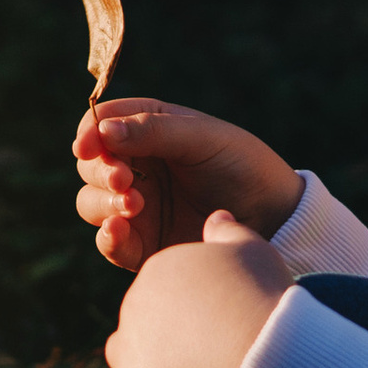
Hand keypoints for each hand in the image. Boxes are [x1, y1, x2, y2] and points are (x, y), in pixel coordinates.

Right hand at [72, 96, 304, 272]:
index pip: (102, 123)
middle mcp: (138, 166)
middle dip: (100, 170)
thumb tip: (103, 130)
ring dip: (103, 202)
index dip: (90, 132)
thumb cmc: (244, 165)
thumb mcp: (203, 138)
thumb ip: (154, 131)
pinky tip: (119, 229)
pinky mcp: (144, 245)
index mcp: (149, 129)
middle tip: (124, 178)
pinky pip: (110, 243)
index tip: (90, 145)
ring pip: (91, 203)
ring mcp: (137, 207)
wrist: (277, 218)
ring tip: (134, 204)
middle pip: (90, 165)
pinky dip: (107, 237)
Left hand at [76, 212, 291, 367]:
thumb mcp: (255, 252)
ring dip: (143, 363)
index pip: (162, 286)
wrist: (267, 355)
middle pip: (142, 318)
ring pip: (123, 352)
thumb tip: (215, 218)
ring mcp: (129, 346)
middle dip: (167, 334)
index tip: (219, 322)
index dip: (189, 306)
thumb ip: (230, 233)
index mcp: (161, 267)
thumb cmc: (264, 300)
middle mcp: (135, 301)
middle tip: (210, 353)